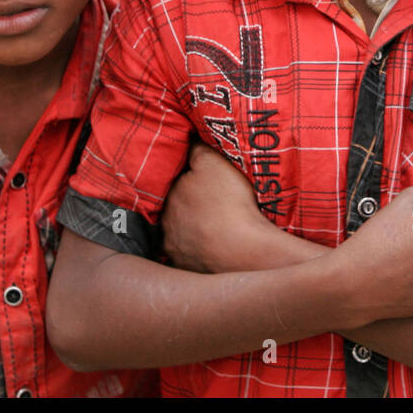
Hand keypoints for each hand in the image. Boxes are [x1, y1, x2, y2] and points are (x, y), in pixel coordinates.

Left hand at [162, 141, 273, 273]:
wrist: (247, 251)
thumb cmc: (231, 203)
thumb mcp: (213, 162)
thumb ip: (196, 149)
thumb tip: (187, 140)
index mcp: (168, 198)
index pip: (176, 182)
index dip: (190, 177)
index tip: (206, 178)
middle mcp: (165, 227)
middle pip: (177, 210)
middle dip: (189, 205)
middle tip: (212, 202)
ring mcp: (177, 253)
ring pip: (183, 235)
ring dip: (193, 230)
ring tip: (215, 226)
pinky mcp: (191, 272)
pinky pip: (193, 258)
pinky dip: (201, 251)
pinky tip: (215, 247)